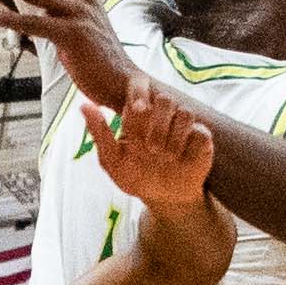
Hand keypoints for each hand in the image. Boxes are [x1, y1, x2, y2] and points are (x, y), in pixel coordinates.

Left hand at [84, 79, 216, 215]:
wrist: (162, 198)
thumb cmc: (136, 176)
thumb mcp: (112, 160)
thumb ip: (99, 132)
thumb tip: (84, 105)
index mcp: (139, 114)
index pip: (140, 86)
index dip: (139, 91)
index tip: (137, 107)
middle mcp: (162, 115)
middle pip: (165, 99)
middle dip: (156, 123)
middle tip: (149, 147)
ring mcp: (183, 126)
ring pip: (184, 113)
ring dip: (173, 137)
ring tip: (165, 157)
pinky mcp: (201, 139)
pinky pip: (200, 132)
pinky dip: (189, 146)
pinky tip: (181, 160)